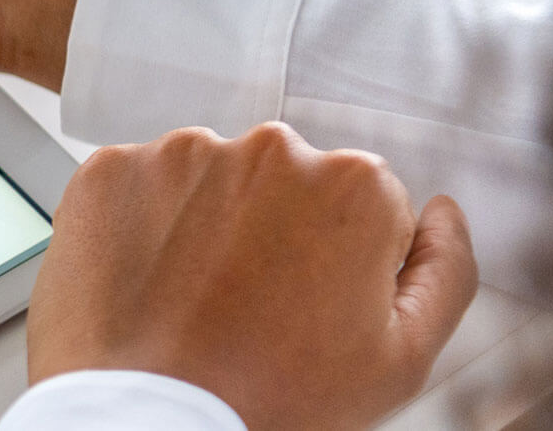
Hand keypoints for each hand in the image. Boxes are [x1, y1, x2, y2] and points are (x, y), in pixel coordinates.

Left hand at [28, 123, 478, 427]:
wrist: (145, 423)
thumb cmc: (270, 401)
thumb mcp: (400, 360)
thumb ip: (444, 273)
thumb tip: (443, 214)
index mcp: (354, 183)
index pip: (360, 202)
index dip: (338, 261)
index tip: (308, 305)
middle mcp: (269, 149)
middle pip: (282, 181)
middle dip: (271, 231)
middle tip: (248, 309)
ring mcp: (180, 155)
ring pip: (206, 180)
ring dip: (203, 224)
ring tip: (192, 301)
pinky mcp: (109, 172)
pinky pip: (135, 189)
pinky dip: (138, 226)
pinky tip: (146, 283)